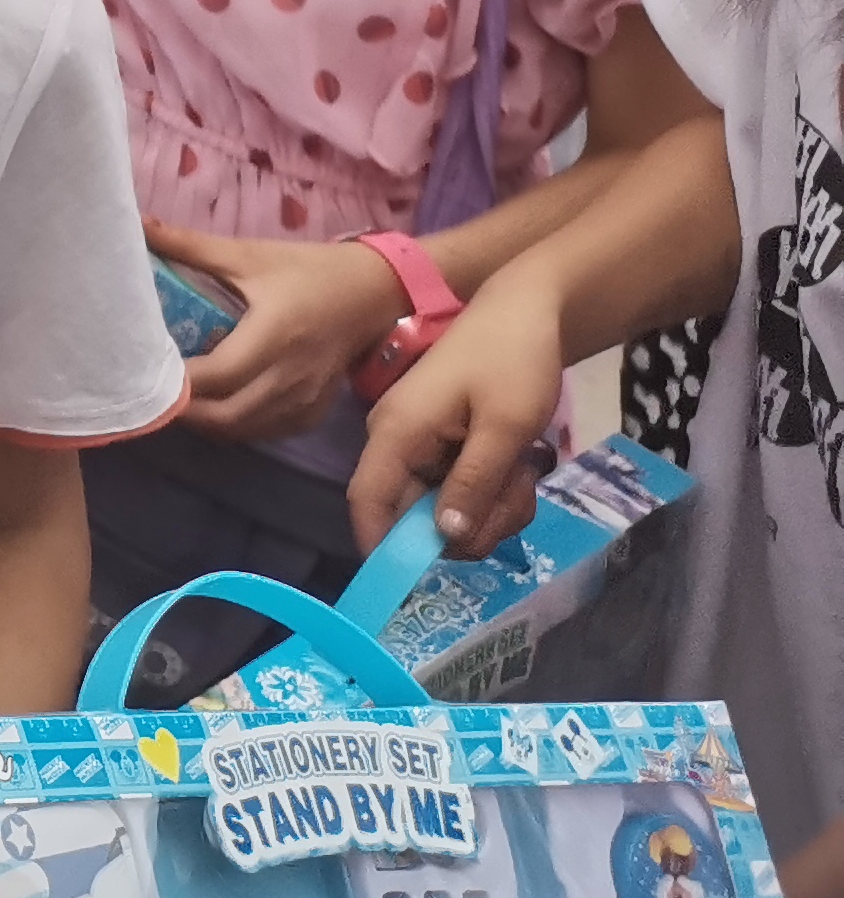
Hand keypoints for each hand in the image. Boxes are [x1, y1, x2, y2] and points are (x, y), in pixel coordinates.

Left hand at [149, 219, 403, 440]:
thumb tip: (136, 223)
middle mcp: (290, 375)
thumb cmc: (307, 270)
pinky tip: (216, 407)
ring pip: (245, 430)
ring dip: (207, 423)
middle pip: (226, 416)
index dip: (177, 383)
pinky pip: (268, 432)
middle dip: (184, 412)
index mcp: (273, 335)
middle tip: (153, 390)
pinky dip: (237, 428)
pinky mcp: (315, 411)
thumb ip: (188, 245)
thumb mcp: (248, 254)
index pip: (217, 376)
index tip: (142, 371)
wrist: (376, 292)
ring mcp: (306, 399)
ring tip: (177, 400)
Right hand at [351, 275, 565, 554]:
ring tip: (525, 478)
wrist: (528, 311)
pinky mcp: (443, 444)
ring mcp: (421, 444)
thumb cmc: (512, 360)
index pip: (368, 502)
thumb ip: (473, 483)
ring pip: (444, 508)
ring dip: (490, 510)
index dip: (381, 549)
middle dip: (469, 526)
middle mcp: (397, 442)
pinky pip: (459, 489)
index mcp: (397, 433)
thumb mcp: (504, 427)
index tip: (415, 586)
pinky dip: (493, 493)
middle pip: (415, 516)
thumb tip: (446, 539)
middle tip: (517, 504)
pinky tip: (520, 470)